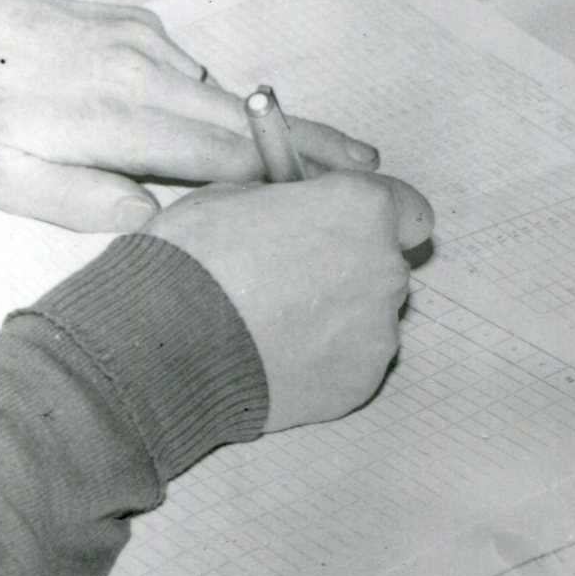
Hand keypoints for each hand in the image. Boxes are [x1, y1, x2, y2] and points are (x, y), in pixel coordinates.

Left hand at [0, 0, 381, 231]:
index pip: (216, 155)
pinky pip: (197, 75)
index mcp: (114, 117)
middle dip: (314, 147)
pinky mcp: (144, 30)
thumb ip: (82, 201)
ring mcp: (149, 47)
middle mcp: (144, 75)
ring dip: (284, 127)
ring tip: (342, 157)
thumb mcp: (5, 176)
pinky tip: (252, 130)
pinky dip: (230, 104)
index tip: (334, 200)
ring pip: (230, 95)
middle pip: (245, 120)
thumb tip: (156, 220)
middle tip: (377, 173)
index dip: (279, 180)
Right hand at [145, 172, 434, 431]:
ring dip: (336, 310)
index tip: (342, 222)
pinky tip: (276, 351)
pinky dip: (325, 354)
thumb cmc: (194, 260)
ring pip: (370, 312)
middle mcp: (384, 267)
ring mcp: (378, 331)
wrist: (167, 347)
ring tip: (274, 319)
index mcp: (360, 208)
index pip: (406, 207)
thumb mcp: (232, 193)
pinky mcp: (361, 382)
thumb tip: (298, 203)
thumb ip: (289, 198)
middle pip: (386, 260)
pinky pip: (353, 358)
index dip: (372, 214)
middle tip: (293, 271)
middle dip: (350, 262)